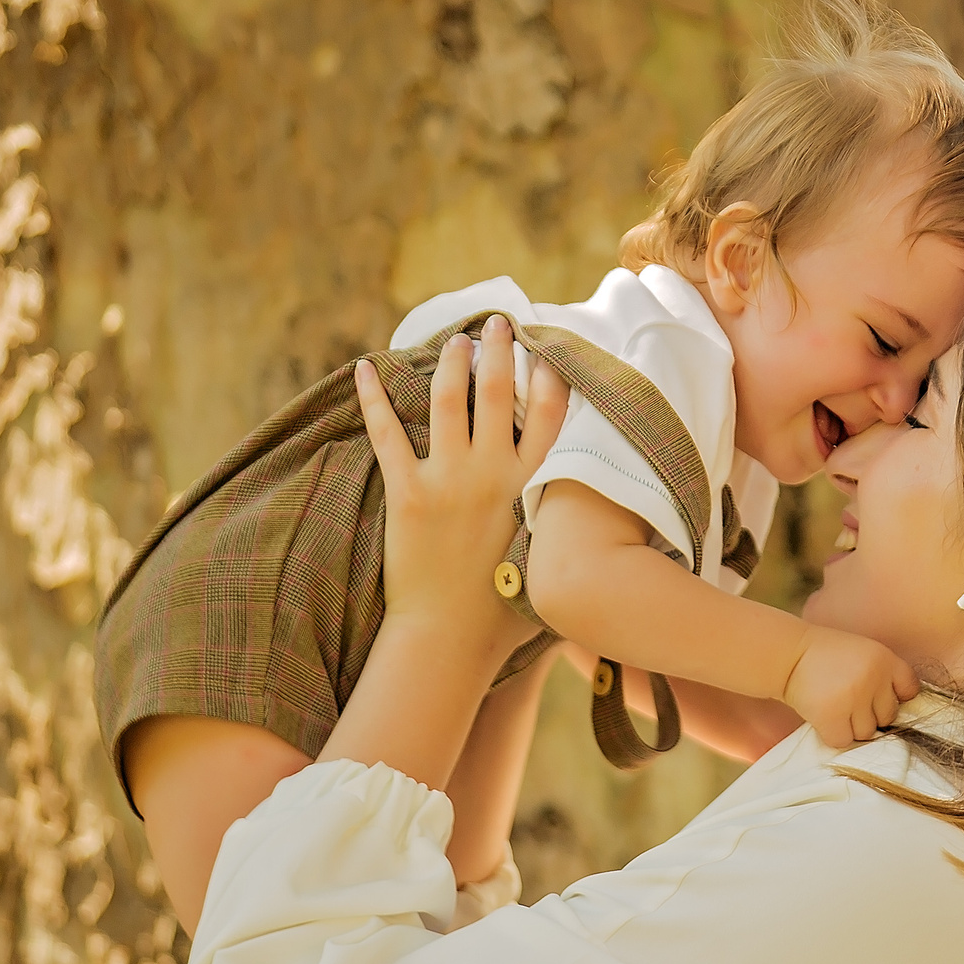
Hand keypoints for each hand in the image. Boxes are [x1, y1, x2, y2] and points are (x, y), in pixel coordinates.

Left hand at [351, 315, 567, 643]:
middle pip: (499, 392)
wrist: (452, 639)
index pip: (551, 413)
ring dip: (451, 362)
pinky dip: (374, 399)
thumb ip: (565, 524)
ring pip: (448, 400)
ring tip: (454, 340)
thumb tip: (598, 516)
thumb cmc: (508, 613)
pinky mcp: (408, 493)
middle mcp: (495, 473)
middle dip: (500, 350)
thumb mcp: (551, 557)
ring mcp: (450, 480)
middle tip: (498, 324)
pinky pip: (387, 434)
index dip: (550, 374)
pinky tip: (366, 369)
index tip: (547, 350)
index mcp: (535, 486)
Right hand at [780, 625, 919, 746]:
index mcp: (884, 659)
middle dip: (870, 714)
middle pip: (888, 717)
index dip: (894, 697)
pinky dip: (832, 734)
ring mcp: (853, 698)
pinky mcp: (832, 716)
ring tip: (834, 707)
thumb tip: (897, 714)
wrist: (787, 654)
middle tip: (847, 701)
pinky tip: (823, 717)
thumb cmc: (825, 656)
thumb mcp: (862, 653)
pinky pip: (843, 741)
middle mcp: (873, 678)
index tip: (876, 696)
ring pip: (866, 733)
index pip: (910, 690)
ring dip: (850, 727)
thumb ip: (883, 676)